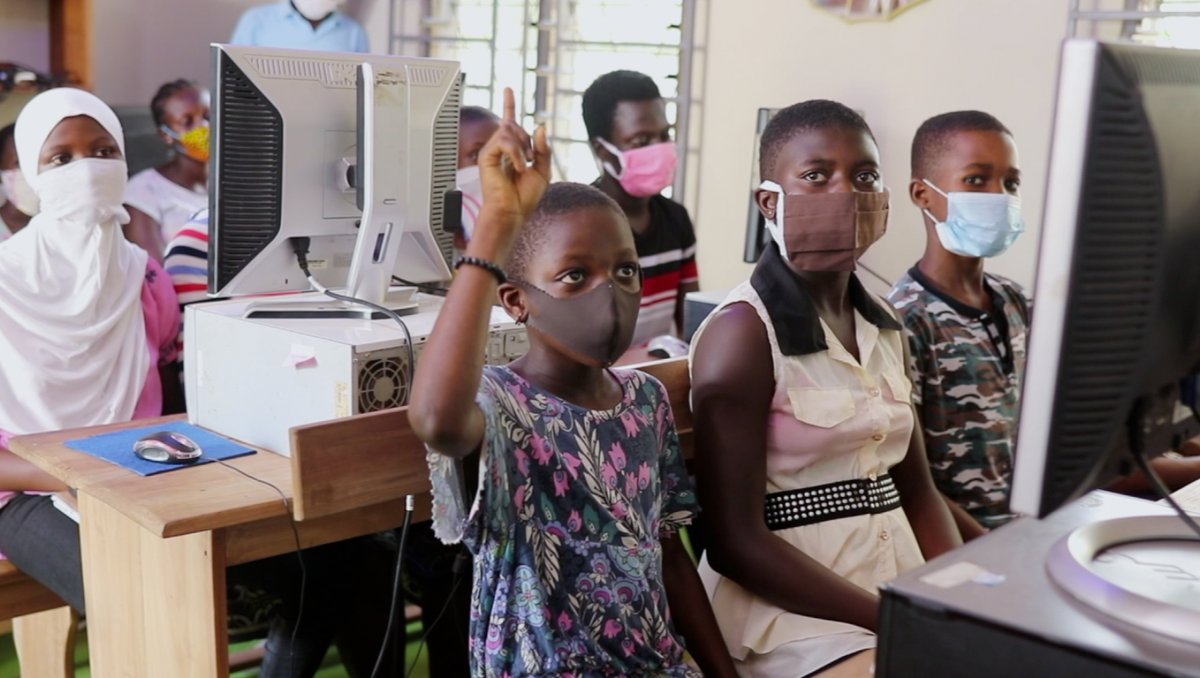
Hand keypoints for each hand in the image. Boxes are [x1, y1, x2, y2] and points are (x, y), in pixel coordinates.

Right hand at [476, 87, 550, 243]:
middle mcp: (501, 148)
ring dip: (523, 147)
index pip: (510, 122)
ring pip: (509, 130)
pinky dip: (516, 154)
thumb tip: (540, 127)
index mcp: (513, 151)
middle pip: (514, 124)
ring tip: (524, 166)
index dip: (509, 104)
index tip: (508, 89)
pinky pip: (504, 141)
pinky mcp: (486, 156)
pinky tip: (518, 168)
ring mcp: (492, 151)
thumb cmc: (525, 197)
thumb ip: (543, 148)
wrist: (513, 212)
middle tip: (531, 161)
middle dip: (527, 140)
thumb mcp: (543, 170)